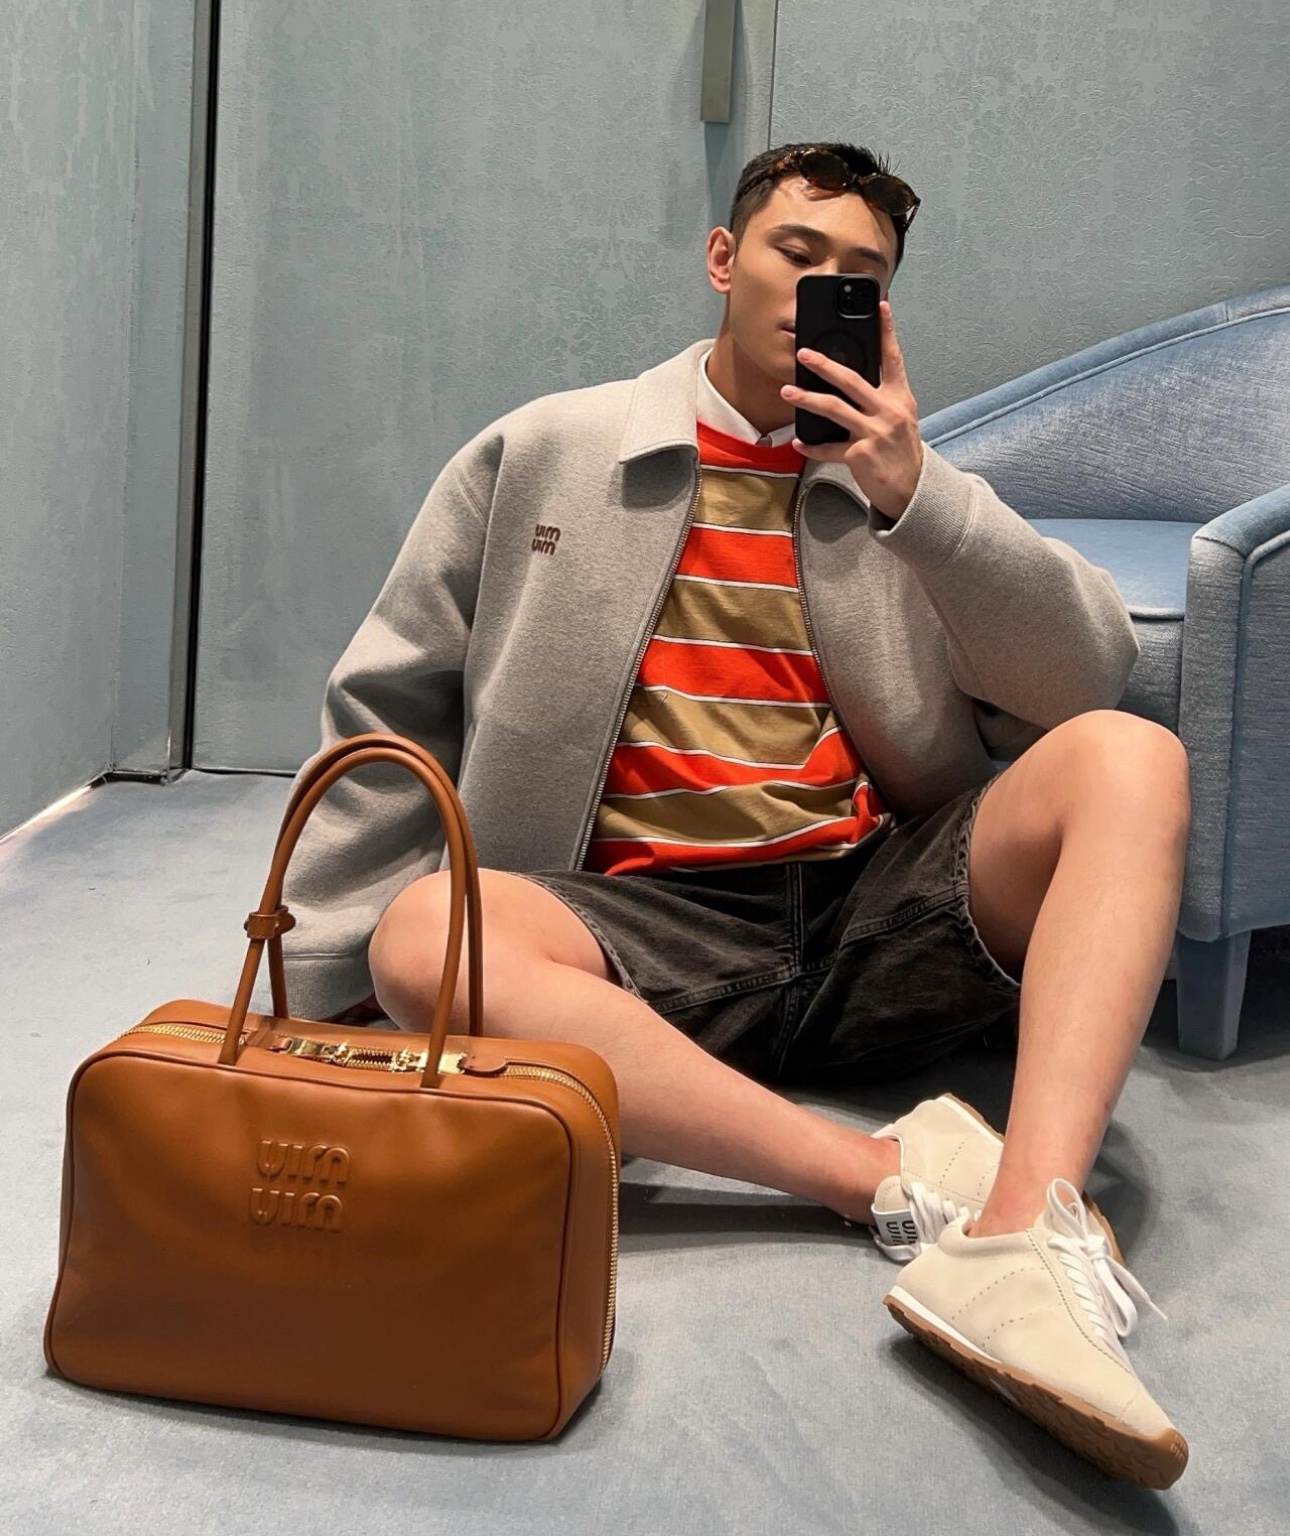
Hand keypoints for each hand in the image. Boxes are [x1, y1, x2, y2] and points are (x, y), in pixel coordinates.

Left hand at [781, 300, 923, 519]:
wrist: (911, 489)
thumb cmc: (900, 452)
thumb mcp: (900, 418)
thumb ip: (881, 398)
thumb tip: (849, 380)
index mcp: (900, 398)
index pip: (893, 358)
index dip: (887, 331)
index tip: (881, 305)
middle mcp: (888, 411)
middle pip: (852, 380)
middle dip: (825, 365)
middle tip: (804, 353)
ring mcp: (874, 432)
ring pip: (835, 408)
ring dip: (807, 398)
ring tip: (788, 391)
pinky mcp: (860, 455)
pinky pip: (829, 448)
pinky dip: (811, 446)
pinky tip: (798, 442)